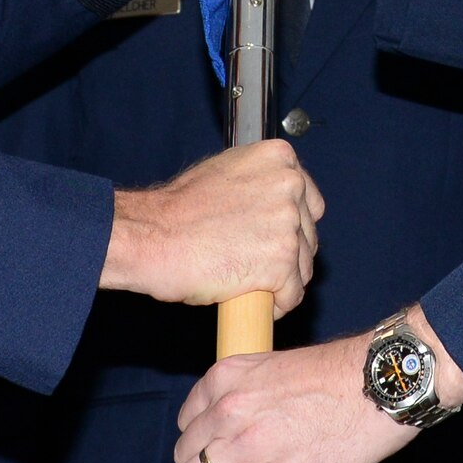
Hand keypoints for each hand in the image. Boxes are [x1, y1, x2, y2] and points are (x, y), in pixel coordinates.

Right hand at [101, 139, 323, 312]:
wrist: (152, 237)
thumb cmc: (178, 211)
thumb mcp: (224, 173)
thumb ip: (258, 182)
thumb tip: (274, 203)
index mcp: (279, 158)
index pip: (310, 202)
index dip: (292, 226)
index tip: (272, 239)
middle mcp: (290, 186)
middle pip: (308, 236)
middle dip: (287, 254)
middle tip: (253, 263)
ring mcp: (287, 224)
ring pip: (303, 267)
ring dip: (282, 281)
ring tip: (250, 283)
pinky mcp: (281, 262)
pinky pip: (292, 294)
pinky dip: (278, 304)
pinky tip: (256, 301)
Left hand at [171, 334, 413, 462]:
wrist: (374, 387)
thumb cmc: (338, 377)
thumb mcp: (277, 370)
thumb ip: (249, 396)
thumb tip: (239, 428)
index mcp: (227, 376)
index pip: (188, 419)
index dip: (199, 440)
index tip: (213, 452)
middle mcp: (227, 407)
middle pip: (185, 452)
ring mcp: (244, 443)